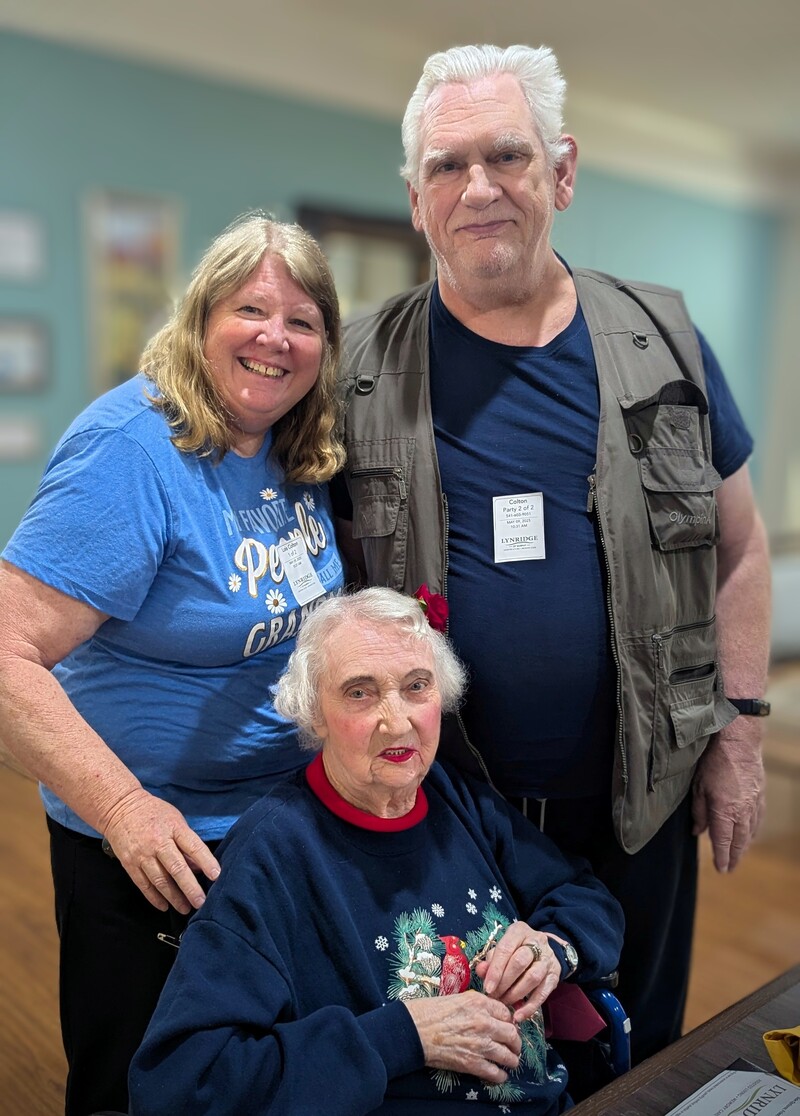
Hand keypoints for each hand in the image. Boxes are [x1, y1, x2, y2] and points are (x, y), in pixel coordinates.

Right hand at [101, 787, 220, 912]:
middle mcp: (158, 842)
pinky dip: (154, 897)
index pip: (194, 847)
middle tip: (201, 902)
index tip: (216, 876)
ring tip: (185, 909)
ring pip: (160, 881)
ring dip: (174, 897)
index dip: (206, 862)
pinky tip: (164, 906)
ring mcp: (142, 855)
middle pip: (176, 868)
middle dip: (190, 887)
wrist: (120, 808)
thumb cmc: (154, 813)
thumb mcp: (176, 820)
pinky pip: (144, 884)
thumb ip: (187, 843)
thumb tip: (199, 867)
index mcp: (174, 828)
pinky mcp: (129, 864)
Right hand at [403, 990, 520, 1082]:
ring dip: (511, 1060)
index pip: (506, 1013)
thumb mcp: (457, 998)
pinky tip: (499, 1075)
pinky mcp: (472, 1063)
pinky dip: (500, 1076)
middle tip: (513, 1046)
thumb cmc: (429, 1012)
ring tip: (510, 1062)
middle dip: (515, 1042)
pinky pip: (496, 1073)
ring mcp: (480, 1044)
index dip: (508, 1021)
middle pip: (512, 1034)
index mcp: (479, 1003)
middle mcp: (484, 1022)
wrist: (413, 1030)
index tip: (507, 1027)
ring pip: (508, 1056)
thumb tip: (488, 1014)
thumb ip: (476, 1005)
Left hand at [475, 922, 559, 1023]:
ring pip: (532, 978)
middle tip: (494, 997)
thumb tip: (481, 972)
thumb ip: (491, 960)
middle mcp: (536, 942)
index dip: (495, 970)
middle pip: (519, 963)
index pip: (505, 949)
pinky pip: (543, 994)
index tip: (487, 988)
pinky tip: (519, 1016)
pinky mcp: (555, 976)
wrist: (543, 950)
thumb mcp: (503, 948)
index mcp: (519, 931)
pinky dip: (530, 1007)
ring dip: (515, 994)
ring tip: (504, 1003)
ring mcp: (548, 959)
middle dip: (504, 983)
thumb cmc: (516, 949)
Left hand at [692, 721, 765, 871]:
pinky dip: (753, 831)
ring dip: (744, 846)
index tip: (721, 869)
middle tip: (729, 868)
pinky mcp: (760, 796)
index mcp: (725, 811)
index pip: (723, 842)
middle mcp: (743, 812)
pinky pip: (758, 819)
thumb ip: (698, 812)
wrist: (738, 742)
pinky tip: (750, 834)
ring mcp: (754, 804)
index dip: (721, 857)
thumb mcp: (698, 787)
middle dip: (734, 856)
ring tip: (737, 855)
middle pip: (739, 841)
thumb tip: (698, 831)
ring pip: (751, 832)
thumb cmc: (713, 762)